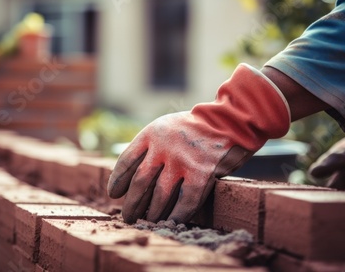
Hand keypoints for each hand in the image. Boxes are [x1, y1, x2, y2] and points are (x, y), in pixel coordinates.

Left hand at [107, 64, 290, 223]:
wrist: (231, 120)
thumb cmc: (196, 128)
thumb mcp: (166, 126)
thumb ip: (149, 145)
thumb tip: (131, 176)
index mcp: (151, 133)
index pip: (126, 162)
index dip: (117, 181)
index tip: (114, 194)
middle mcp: (164, 147)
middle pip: (139, 182)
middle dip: (131, 204)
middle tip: (128, 216)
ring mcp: (182, 161)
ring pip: (159, 196)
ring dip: (151, 214)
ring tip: (147, 223)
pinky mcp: (202, 173)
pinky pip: (185, 202)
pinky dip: (176, 216)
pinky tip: (171, 223)